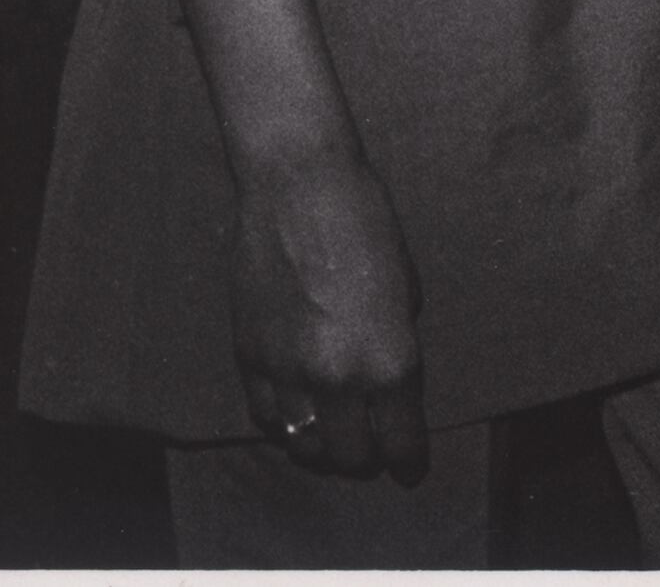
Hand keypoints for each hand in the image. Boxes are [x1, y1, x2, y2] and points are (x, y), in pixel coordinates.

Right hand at [228, 145, 428, 478]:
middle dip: (367, 458)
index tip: (411, 467)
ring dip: (324, 447)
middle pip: (350, 456)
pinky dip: (285, 424)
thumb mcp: (406, 290)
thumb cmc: (367, 226)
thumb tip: (387, 387)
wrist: (298, 191)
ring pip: (304, 446)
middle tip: (375, 449)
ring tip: (337, 436)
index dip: (409, 460)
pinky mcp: (249, 360)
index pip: (401, 440)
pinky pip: (266, 417)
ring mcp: (287, 372)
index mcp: (389, 358)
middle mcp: (337, 376)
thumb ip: (395, 346)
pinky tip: (299, 414)